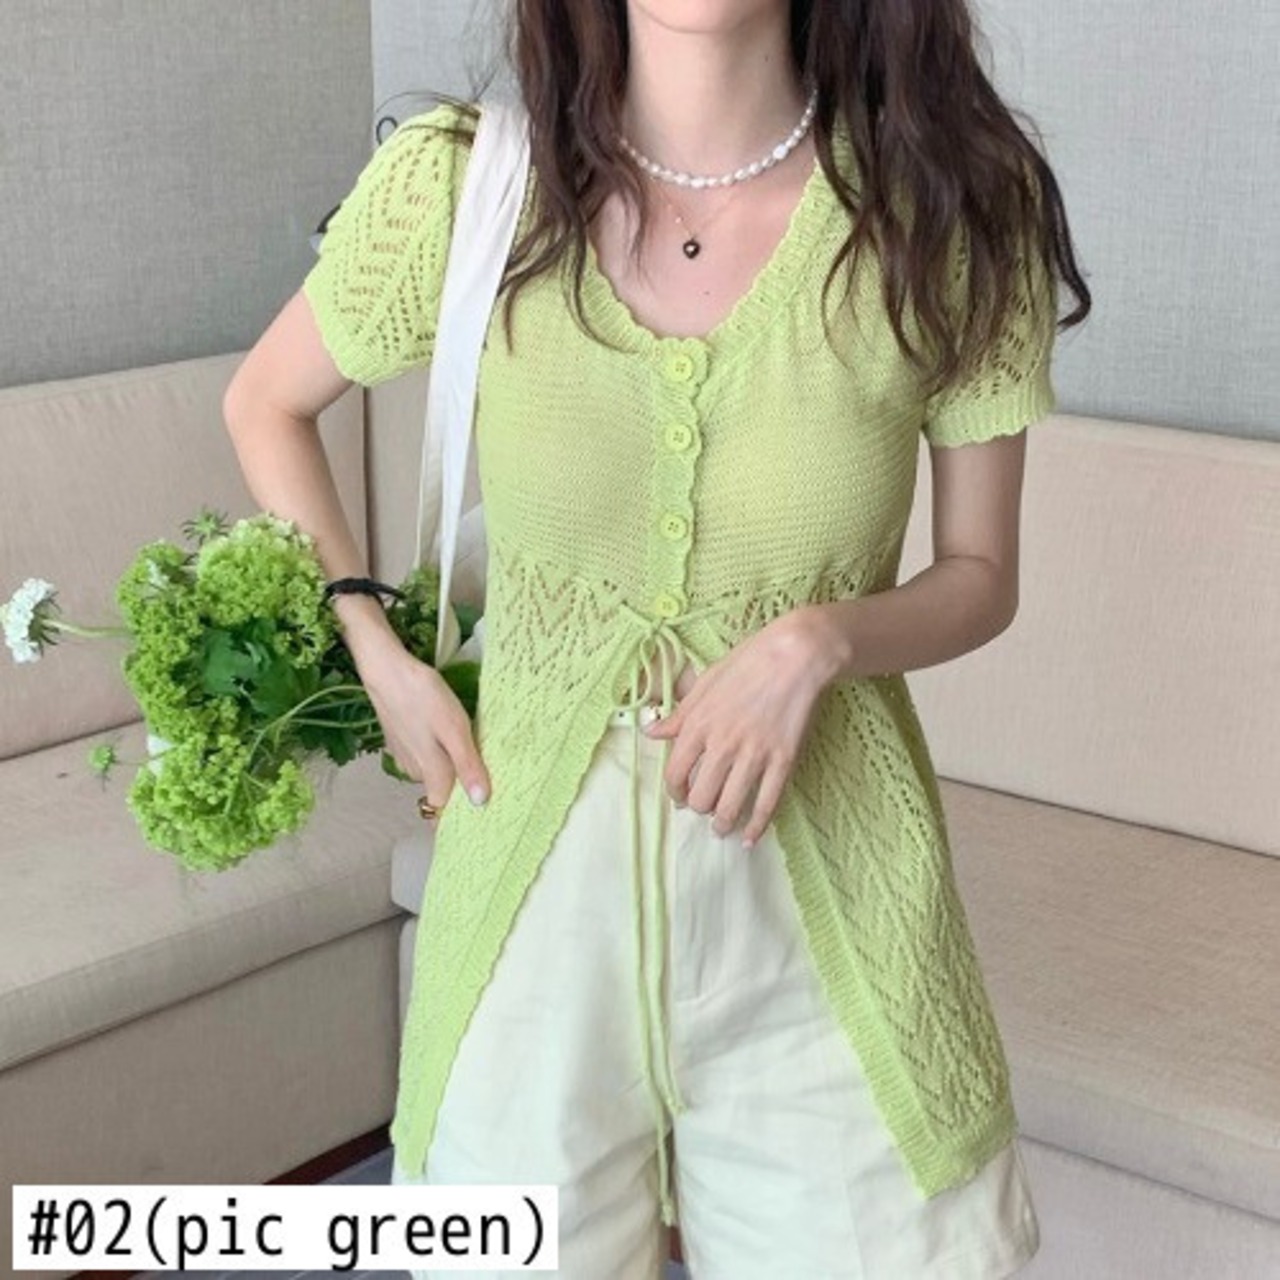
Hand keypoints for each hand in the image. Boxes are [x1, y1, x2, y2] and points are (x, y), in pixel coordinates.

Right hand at [357, 638, 491, 811]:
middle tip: (486, 763)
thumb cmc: (424, 697)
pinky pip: (424, 754)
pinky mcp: (399, 740)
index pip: (443, 811)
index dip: (461, 814)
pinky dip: (436, 748)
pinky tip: (445, 729)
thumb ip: (467, 766)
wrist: (387, 670)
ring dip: (450, 762)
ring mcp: (404, 756)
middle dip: (461, 782)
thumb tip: (480, 803)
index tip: (482, 807)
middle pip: (441, 790)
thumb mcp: (455, 729)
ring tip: (470, 741)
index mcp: (430, 773)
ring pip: (433, 770)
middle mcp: (414, 771)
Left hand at [643, 610, 833, 846]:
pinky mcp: (783, 761)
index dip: (674, 792)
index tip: (679, 797)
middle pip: (701, 797)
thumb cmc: (748, 662)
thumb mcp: (704, 683)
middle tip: (705, 809)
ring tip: (722, 829)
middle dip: (700, 809)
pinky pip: (767, 803)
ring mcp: (754, 755)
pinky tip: (751, 838)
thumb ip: (679, 714)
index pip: (675, 773)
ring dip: (723, 824)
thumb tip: (651, 732)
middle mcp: (722, 745)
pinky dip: (757, 826)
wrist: (794, 655)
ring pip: (731, 807)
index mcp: (698, 725)